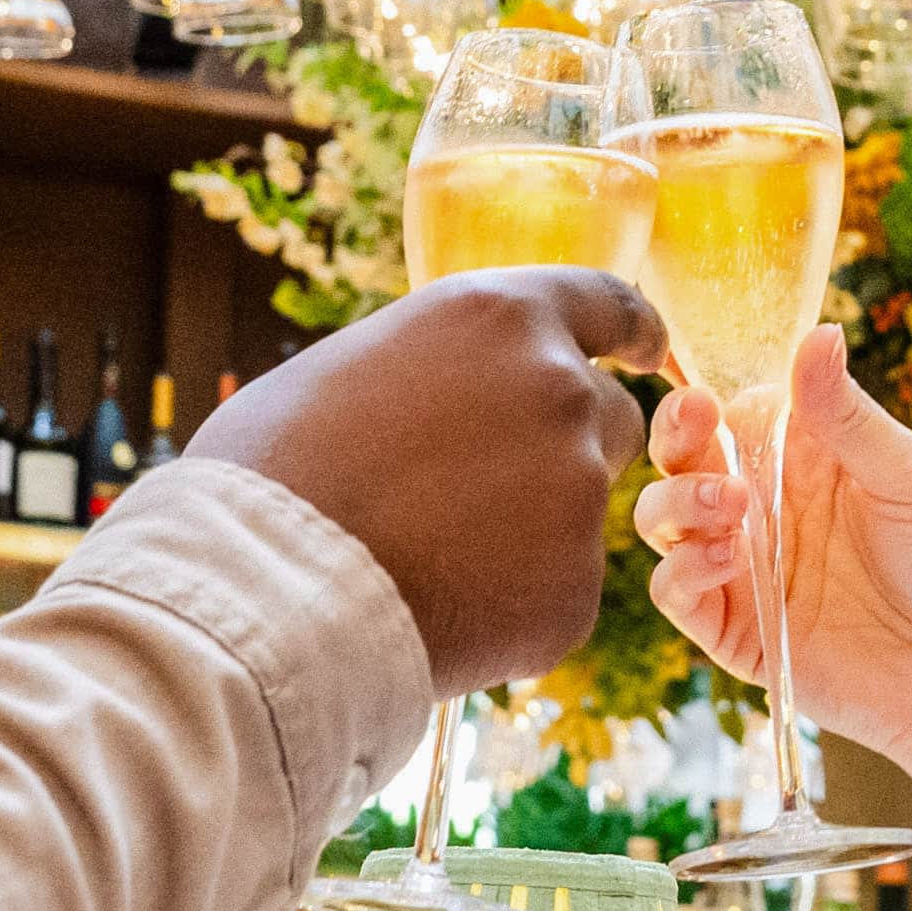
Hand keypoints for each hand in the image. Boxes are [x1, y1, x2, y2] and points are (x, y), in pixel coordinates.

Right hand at [195, 272, 658, 696]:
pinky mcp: (577, 589)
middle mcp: (561, 390)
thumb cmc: (272, 471)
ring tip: (437, 554)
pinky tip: (441, 606)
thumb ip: (430, 368)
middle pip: (611, 415)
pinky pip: (560, 589)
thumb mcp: (349, 370)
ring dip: (537, 526)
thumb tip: (439, 392)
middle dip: (569, 445)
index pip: (609, 304)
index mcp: (500, 317)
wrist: (264, 594)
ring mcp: (580, 494)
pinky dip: (516, 600)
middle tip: (487, 488)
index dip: (634, 331)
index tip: (647, 350)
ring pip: (585, 508)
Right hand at [635, 331, 911, 811]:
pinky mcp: (737, 632)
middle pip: (682, 458)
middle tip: (696, 423)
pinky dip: (682, 570)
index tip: (715, 395)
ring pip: (662, 520)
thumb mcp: (911, 477)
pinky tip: (726, 557)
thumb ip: (849, 416)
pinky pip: (674, 594)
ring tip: (731, 505)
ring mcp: (744, 570)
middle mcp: (764, 507)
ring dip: (677, 500)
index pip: (731, 411)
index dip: (712, 398)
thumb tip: (819, 331)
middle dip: (674, 434)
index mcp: (803, 459)